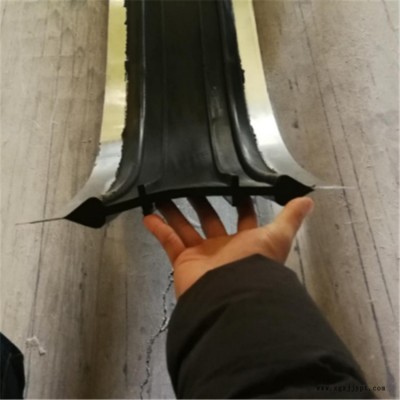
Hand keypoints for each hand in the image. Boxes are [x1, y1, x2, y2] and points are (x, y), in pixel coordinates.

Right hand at [143, 196, 313, 297]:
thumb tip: (309, 199)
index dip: (240, 202)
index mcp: (246, 242)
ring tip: (163, 193)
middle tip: (192, 183)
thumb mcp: (278, 237)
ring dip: (174, 212)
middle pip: (210, 219)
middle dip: (201, 202)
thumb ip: (290, 218)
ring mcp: (202, 255)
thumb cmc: (255, 264)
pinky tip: (148, 215)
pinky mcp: (184, 261)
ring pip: (185, 228)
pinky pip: (168, 242)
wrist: (231, 297)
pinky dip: (158, 229)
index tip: (232, 184)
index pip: (244, 217)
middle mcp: (224, 247)